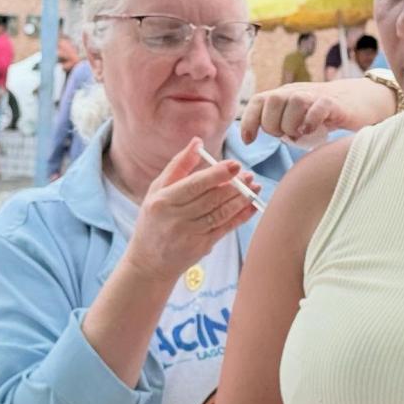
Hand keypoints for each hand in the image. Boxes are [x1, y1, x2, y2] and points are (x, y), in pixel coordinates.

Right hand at [125, 138, 260, 280]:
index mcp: (163, 201)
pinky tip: (252, 206)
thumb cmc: (154, 219)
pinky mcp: (201, 247)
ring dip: (241, 200)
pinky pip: (225, 229)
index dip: (217, 175)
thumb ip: (178, 165)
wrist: (149, 262)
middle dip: (234, 186)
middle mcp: (176, 218)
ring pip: (221, 214)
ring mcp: (190, 235)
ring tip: (254, 187)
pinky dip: (241, 217)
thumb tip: (197, 141)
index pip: (194, 185)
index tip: (235, 165)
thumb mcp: (157, 190)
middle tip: (248, 175)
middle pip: (211, 199)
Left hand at [240, 78, 397, 143]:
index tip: (249, 140)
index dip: (249, 120)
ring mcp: (317, 95)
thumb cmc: (328, 113)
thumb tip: (261, 137)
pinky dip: (310, 121)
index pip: (259, 101)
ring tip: (299, 134)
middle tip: (285, 136)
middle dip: (272, 124)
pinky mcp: (335, 103)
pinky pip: (317, 108)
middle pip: (272, 100)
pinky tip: (312, 130)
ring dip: (290, 124)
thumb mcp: (300, 116)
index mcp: (286, 95)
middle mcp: (298, 91)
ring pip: (292, 101)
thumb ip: (282, 122)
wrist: (364, 100)